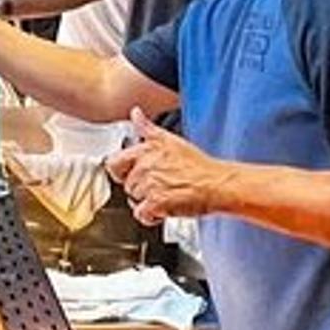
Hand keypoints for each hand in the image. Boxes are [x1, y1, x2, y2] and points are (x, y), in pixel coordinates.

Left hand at [106, 109, 237, 225]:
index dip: (120, 171)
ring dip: (147, 202)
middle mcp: (144, 167)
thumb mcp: (170, 139)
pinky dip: (151, 216)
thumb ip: (147, 127)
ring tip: (164, 196)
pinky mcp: (156, 203)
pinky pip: (142, 214)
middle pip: (126, 185)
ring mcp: (149, 185)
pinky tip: (163, 210)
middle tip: (157, 186)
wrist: (216, 184)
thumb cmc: (198, 165)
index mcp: (145, 150)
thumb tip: (136, 113)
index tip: (128, 174)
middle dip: (140, 188)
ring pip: (134, 200)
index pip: (113, 163)